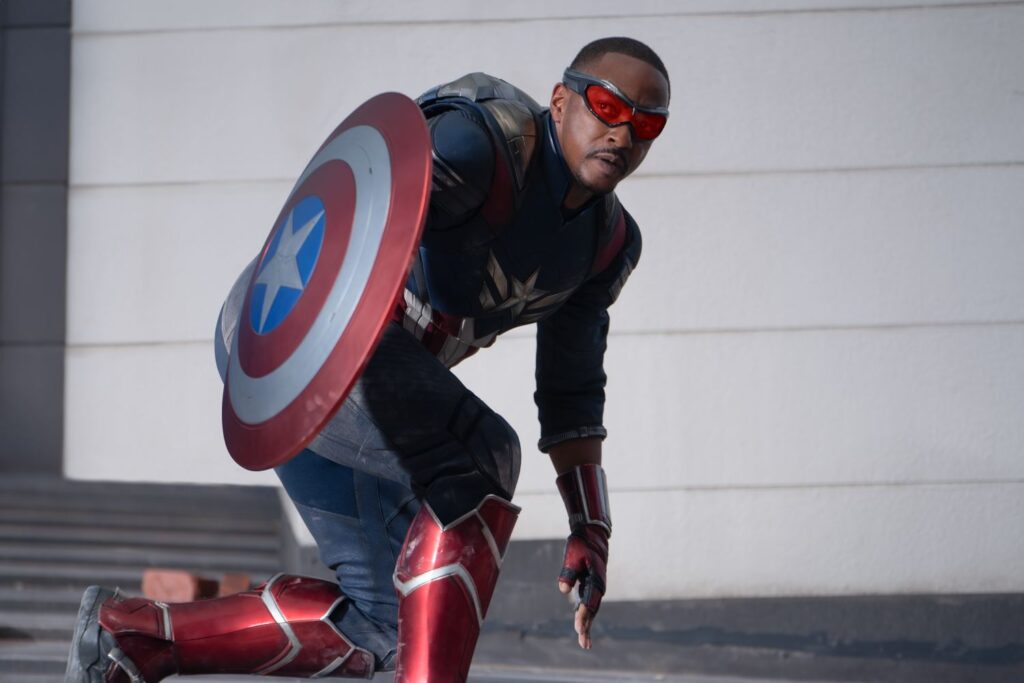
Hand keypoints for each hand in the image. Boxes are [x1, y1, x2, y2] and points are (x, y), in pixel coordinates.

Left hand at [557, 524, 607, 648]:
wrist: (592, 534)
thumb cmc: (582, 544)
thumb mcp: (573, 556)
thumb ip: (568, 573)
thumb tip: (563, 589)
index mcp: (596, 581)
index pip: (589, 603)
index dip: (583, 616)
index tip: (578, 629)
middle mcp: (598, 587)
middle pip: (592, 611)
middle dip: (587, 627)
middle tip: (584, 644)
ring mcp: (595, 587)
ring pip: (591, 609)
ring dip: (587, 624)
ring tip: (584, 642)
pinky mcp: (590, 585)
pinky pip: (588, 603)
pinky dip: (585, 615)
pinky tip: (581, 625)